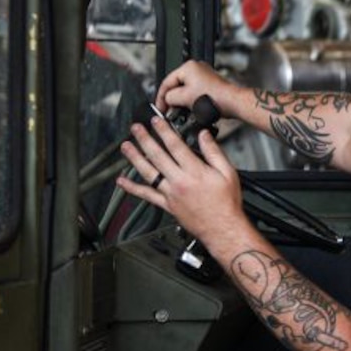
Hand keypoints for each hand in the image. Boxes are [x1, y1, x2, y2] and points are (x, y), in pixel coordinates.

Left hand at [116, 116, 253, 252]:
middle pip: (158, 156)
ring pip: (148, 173)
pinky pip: (146, 195)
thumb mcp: (228, 173)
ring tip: (126, 147)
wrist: (222, 229)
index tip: (156, 121)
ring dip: (135, 158)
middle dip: (145, 139)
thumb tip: (204, 135)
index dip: (164, 131)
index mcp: (195, 171)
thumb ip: (214, 152)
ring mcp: (171, 194)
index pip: (175, 146)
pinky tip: (122, 181)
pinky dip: (132, 188)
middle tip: (136, 128)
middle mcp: (179, 181)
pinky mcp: (167, 205)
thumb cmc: (226, 203)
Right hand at [156, 60, 237, 116]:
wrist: (232, 103)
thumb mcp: (184, 98)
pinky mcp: (209, 85)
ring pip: (185, 90)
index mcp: (188, 67)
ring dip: (182, 102)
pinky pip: (194, 93)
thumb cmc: (214, 98)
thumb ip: (169, 98)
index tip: (160, 108)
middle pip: (176, 86)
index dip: (161, 97)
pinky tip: (192, 109)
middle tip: (169, 111)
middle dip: (172, 100)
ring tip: (182, 111)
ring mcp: (204, 77)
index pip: (167, 82)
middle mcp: (196, 68)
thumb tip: (167, 100)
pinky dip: (191, 101)